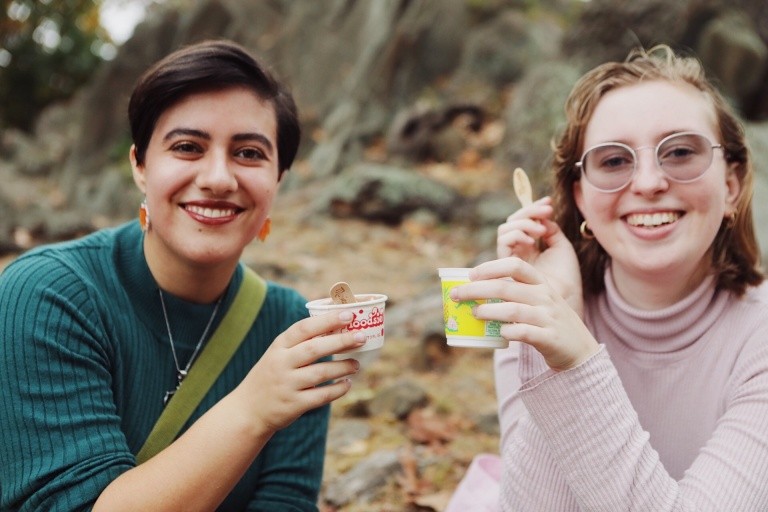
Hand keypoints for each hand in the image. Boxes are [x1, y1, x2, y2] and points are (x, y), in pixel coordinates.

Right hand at [237, 311, 364, 431]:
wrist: (248, 410)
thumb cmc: (271, 376)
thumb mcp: (278, 355)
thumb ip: (301, 343)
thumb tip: (338, 327)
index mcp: (279, 346)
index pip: (304, 328)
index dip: (327, 321)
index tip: (348, 314)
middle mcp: (281, 363)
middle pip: (315, 349)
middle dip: (341, 341)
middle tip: (361, 337)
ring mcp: (287, 385)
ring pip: (321, 373)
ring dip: (342, 367)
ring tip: (356, 364)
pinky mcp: (294, 405)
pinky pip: (321, 396)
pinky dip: (338, 389)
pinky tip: (347, 384)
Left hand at [451, 258, 598, 371]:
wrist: (580, 350)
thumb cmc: (549, 323)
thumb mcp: (538, 301)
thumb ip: (514, 294)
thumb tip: (475, 292)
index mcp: (541, 284)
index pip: (515, 265)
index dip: (491, 267)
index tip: (471, 274)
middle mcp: (545, 297)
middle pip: (506, 287)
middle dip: (477, 289)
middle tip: (457, 295)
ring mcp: (548, 317)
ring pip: (513, 309)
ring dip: (488, 311)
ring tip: (474, 313)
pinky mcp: (549, 338)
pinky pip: (524, 332)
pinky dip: (508, 331)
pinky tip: (499, 332)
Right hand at [497, 197, 581, 315]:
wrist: (567, 299)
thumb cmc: (566, 277)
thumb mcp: (561, 247)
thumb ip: (550, 229)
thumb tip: (541, 217)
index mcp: (530, 246)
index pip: (524, 221)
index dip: (533, 208)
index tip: (548, 202)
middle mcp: (517, 251)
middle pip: (512, 222)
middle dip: (528, 212)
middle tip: (547, 211)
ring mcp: (510, 258)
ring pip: (504, 230)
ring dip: (523, 224)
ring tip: (541, 230)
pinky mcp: (505, 267)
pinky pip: (503, 243)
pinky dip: (517, 236)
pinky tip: (533, 241)